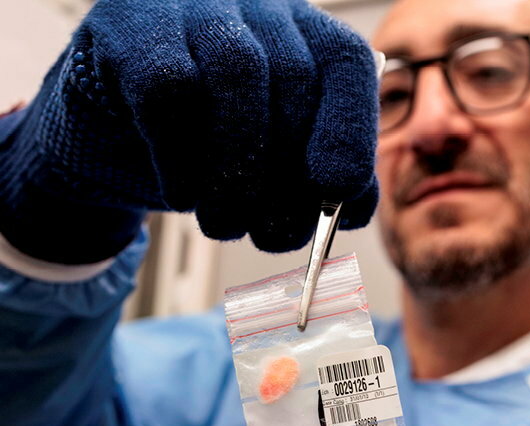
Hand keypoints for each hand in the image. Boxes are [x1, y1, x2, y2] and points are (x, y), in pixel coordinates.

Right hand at [0, 0, 378, 261]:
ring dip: (238, 171)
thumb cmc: (206, 153)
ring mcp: (191, 6)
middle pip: (294, 77)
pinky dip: (181, 158)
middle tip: (274, 236)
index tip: (335, 192)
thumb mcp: (274, 167)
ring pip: (238, 73)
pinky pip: (168, 88)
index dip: (349, 131)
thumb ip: (320, 179)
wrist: (113, 139)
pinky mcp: (128, 25)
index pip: (345, 63)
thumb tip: (353, 207)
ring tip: (224, 224)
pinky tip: (181, 193)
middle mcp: (253, 7)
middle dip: (288, 176)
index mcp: (301, 35)